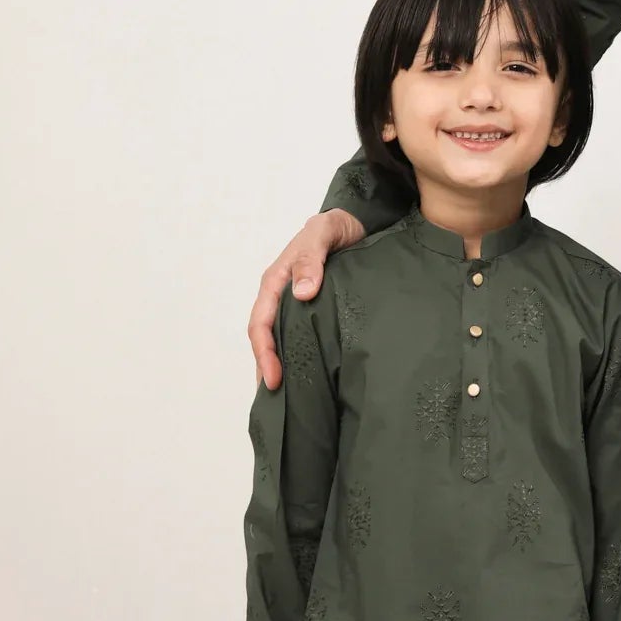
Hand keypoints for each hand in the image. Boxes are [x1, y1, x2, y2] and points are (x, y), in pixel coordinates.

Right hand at [248, 210, 364, 389]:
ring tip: (289, 397)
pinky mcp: (315, 308)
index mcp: (276, 281)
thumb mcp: (323, 233)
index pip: (260, 323)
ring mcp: (297, 303)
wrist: (360, 220)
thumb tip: (301, 292)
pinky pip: (301, 335)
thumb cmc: (337, 225)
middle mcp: (282, 295)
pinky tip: (310, 373)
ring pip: (282, 339)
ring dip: (282, 364)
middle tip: (278, 399)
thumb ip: (311, 259)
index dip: (264, 353)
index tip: (274, 379)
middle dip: (267, 368)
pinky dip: (300, 355)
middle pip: (266, 338)